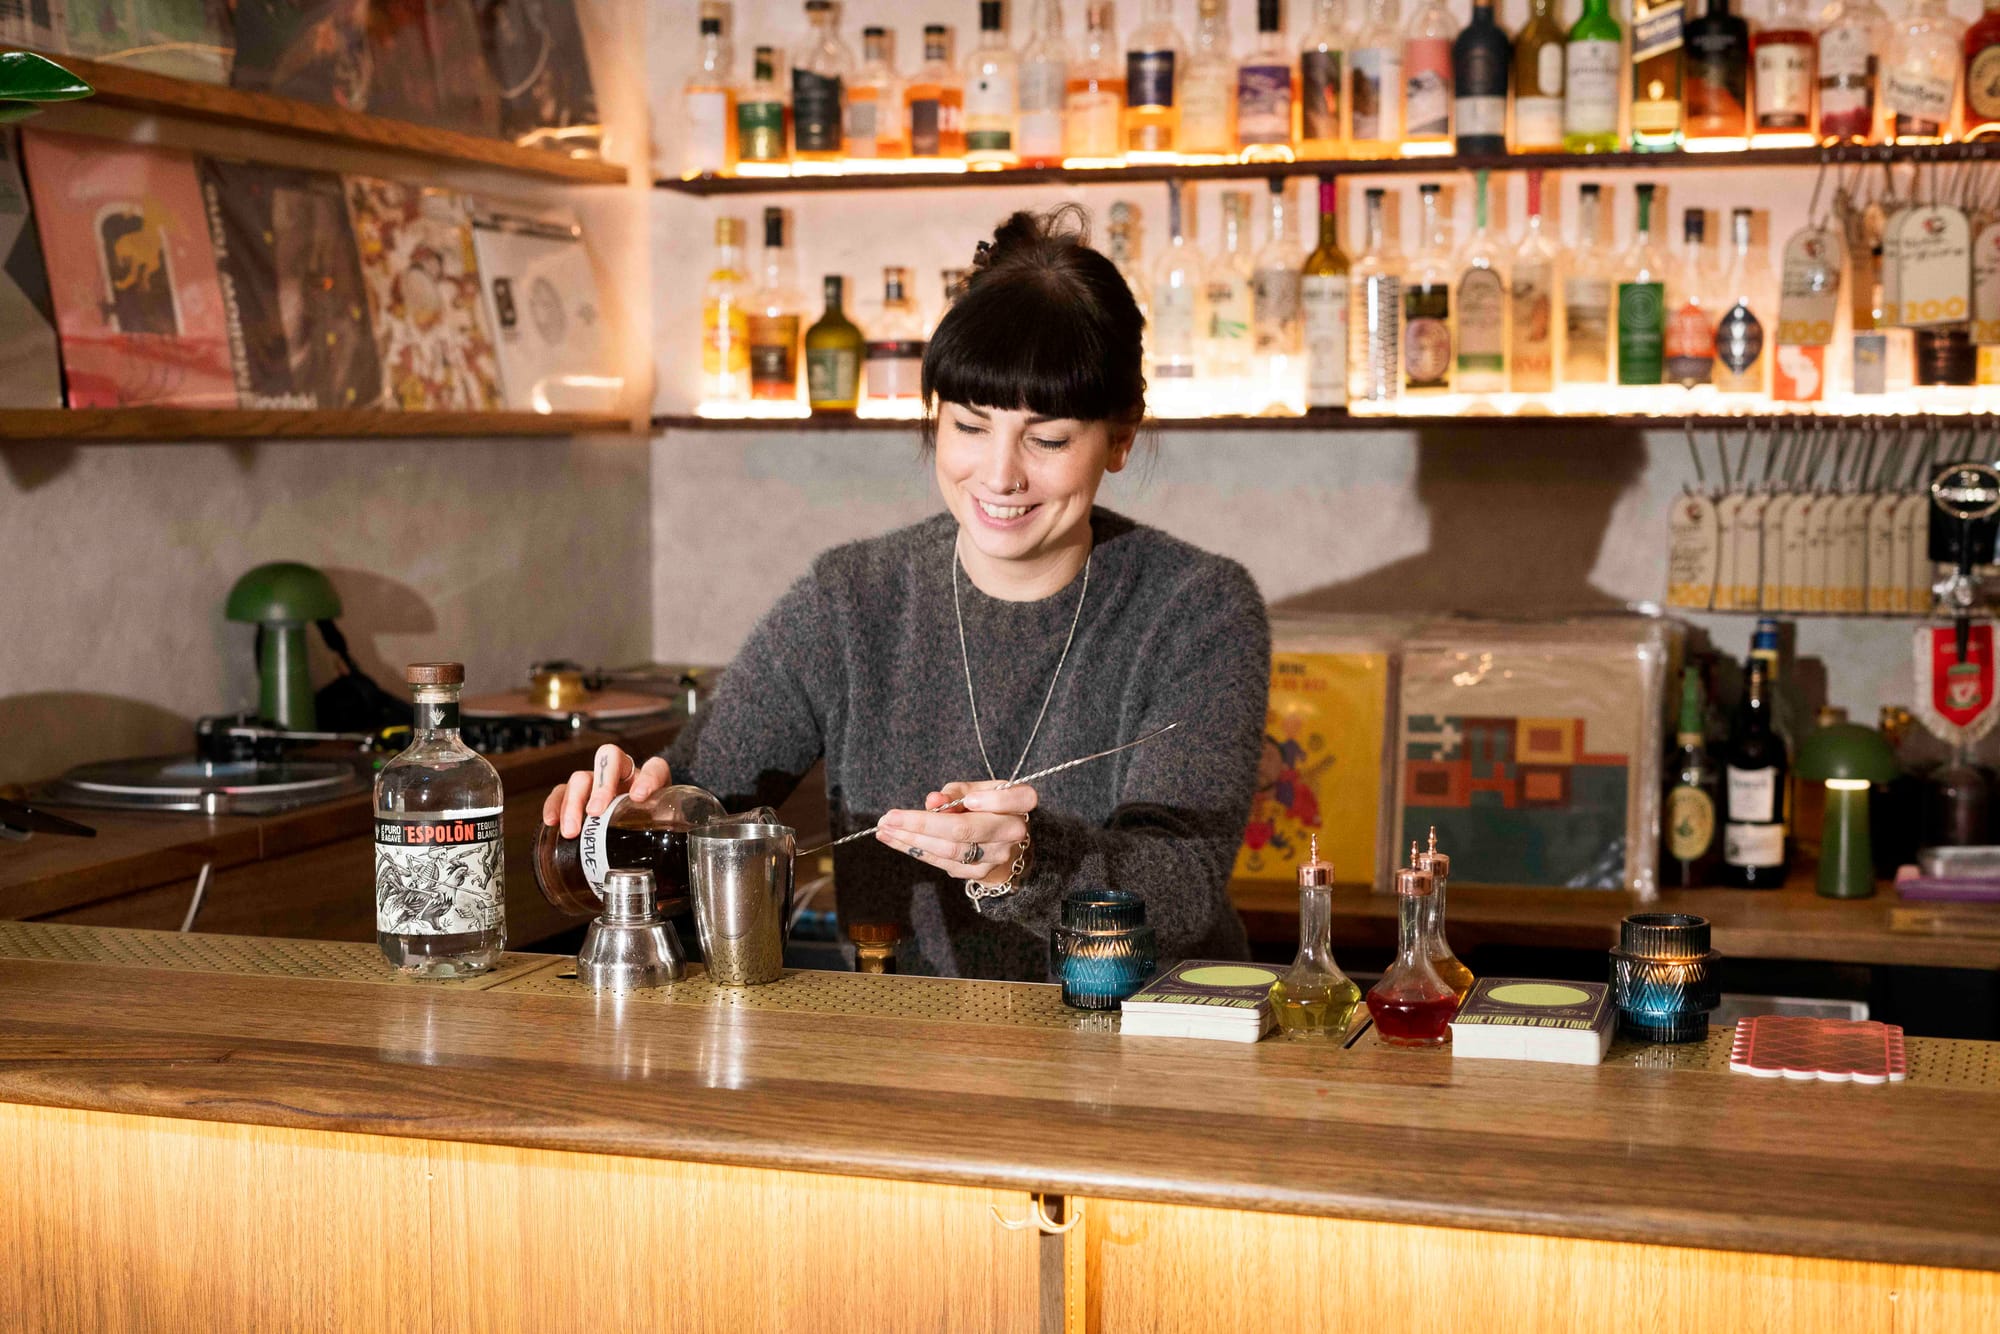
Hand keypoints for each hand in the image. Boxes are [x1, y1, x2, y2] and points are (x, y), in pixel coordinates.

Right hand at [540, 744, 672, 838]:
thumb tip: (665, 874)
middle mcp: (623, 776)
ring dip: (573, 801)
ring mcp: (597, 784)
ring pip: (582, 777)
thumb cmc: (646, 833)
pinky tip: (552, 822)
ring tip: (572, 831)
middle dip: (601, 785)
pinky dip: (555, 804)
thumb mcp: (659, 835)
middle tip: (595, 813)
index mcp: (650, 782)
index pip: (655, 768)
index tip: (641, 797)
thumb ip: (665, 842)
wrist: (632, 835)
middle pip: (610, 759)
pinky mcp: (577, 795)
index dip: (649, 778)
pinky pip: (561, 791)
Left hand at [874, 780, 1036, 885]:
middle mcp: (1012, 833)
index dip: (991, 800)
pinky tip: (894, 839)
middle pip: (966, 830)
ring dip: (911, 839)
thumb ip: (957, 791)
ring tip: (885, 828)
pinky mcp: (978, 873)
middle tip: (889, 818)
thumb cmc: (989, 807)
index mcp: (1020, 805)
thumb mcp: (979, 789)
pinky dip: (915, 850)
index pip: (1016, 800)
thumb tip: (932, 801)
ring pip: (949, 850)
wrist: (1005, 845)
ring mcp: (995, 857)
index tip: (967, 800)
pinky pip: (942, 862)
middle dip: (922, 823)